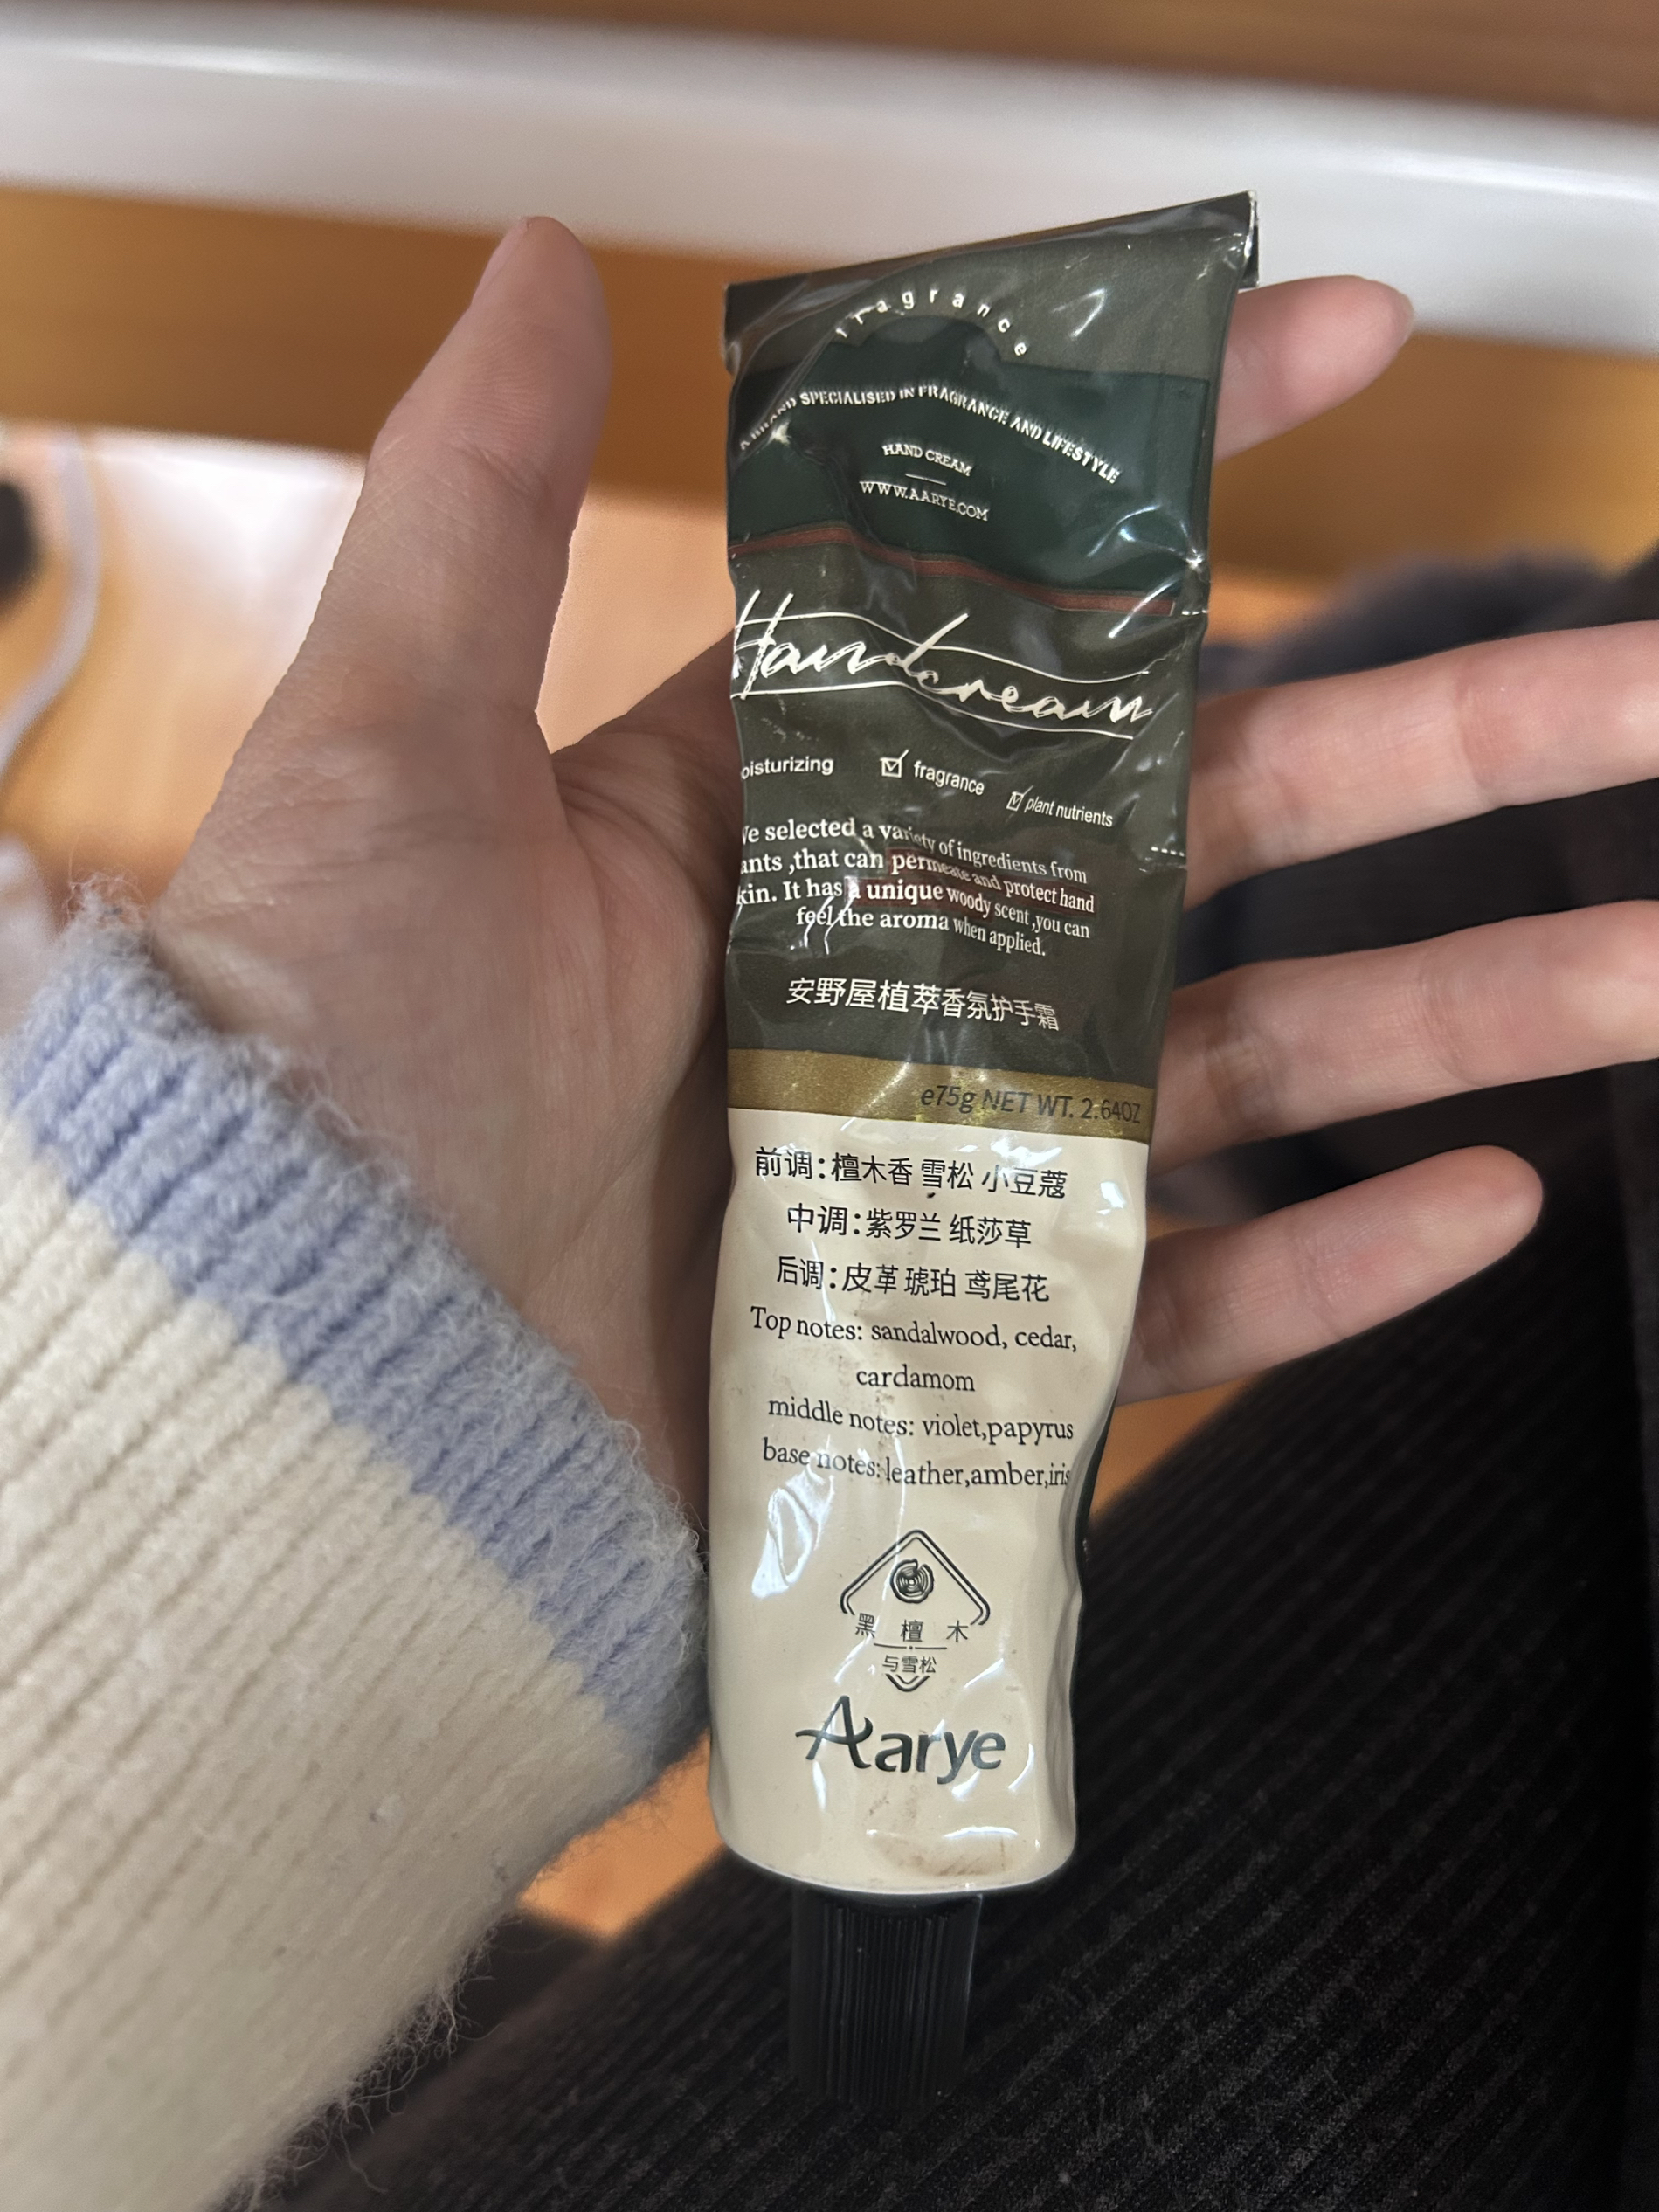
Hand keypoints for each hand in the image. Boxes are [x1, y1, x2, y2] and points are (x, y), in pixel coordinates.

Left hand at [152, 220, 1658, 1517]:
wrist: (309, 1393)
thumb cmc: (331, 1065)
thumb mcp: (391, 750)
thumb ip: (476, 502)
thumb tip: (532, 259)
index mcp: (785, 811)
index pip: (1034, 616)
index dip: (1194, 474)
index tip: (1349, 349)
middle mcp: (893, 972)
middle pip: (1213, 835)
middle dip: (1435, 746)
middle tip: (1629, 677)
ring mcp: (951, 1157)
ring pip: (1251, 1060)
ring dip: (1466, 1002)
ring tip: (1650, 947)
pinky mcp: (967, 1335)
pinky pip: (1190, 1293)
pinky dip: (1337, 1258)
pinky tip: (1491, 1190)